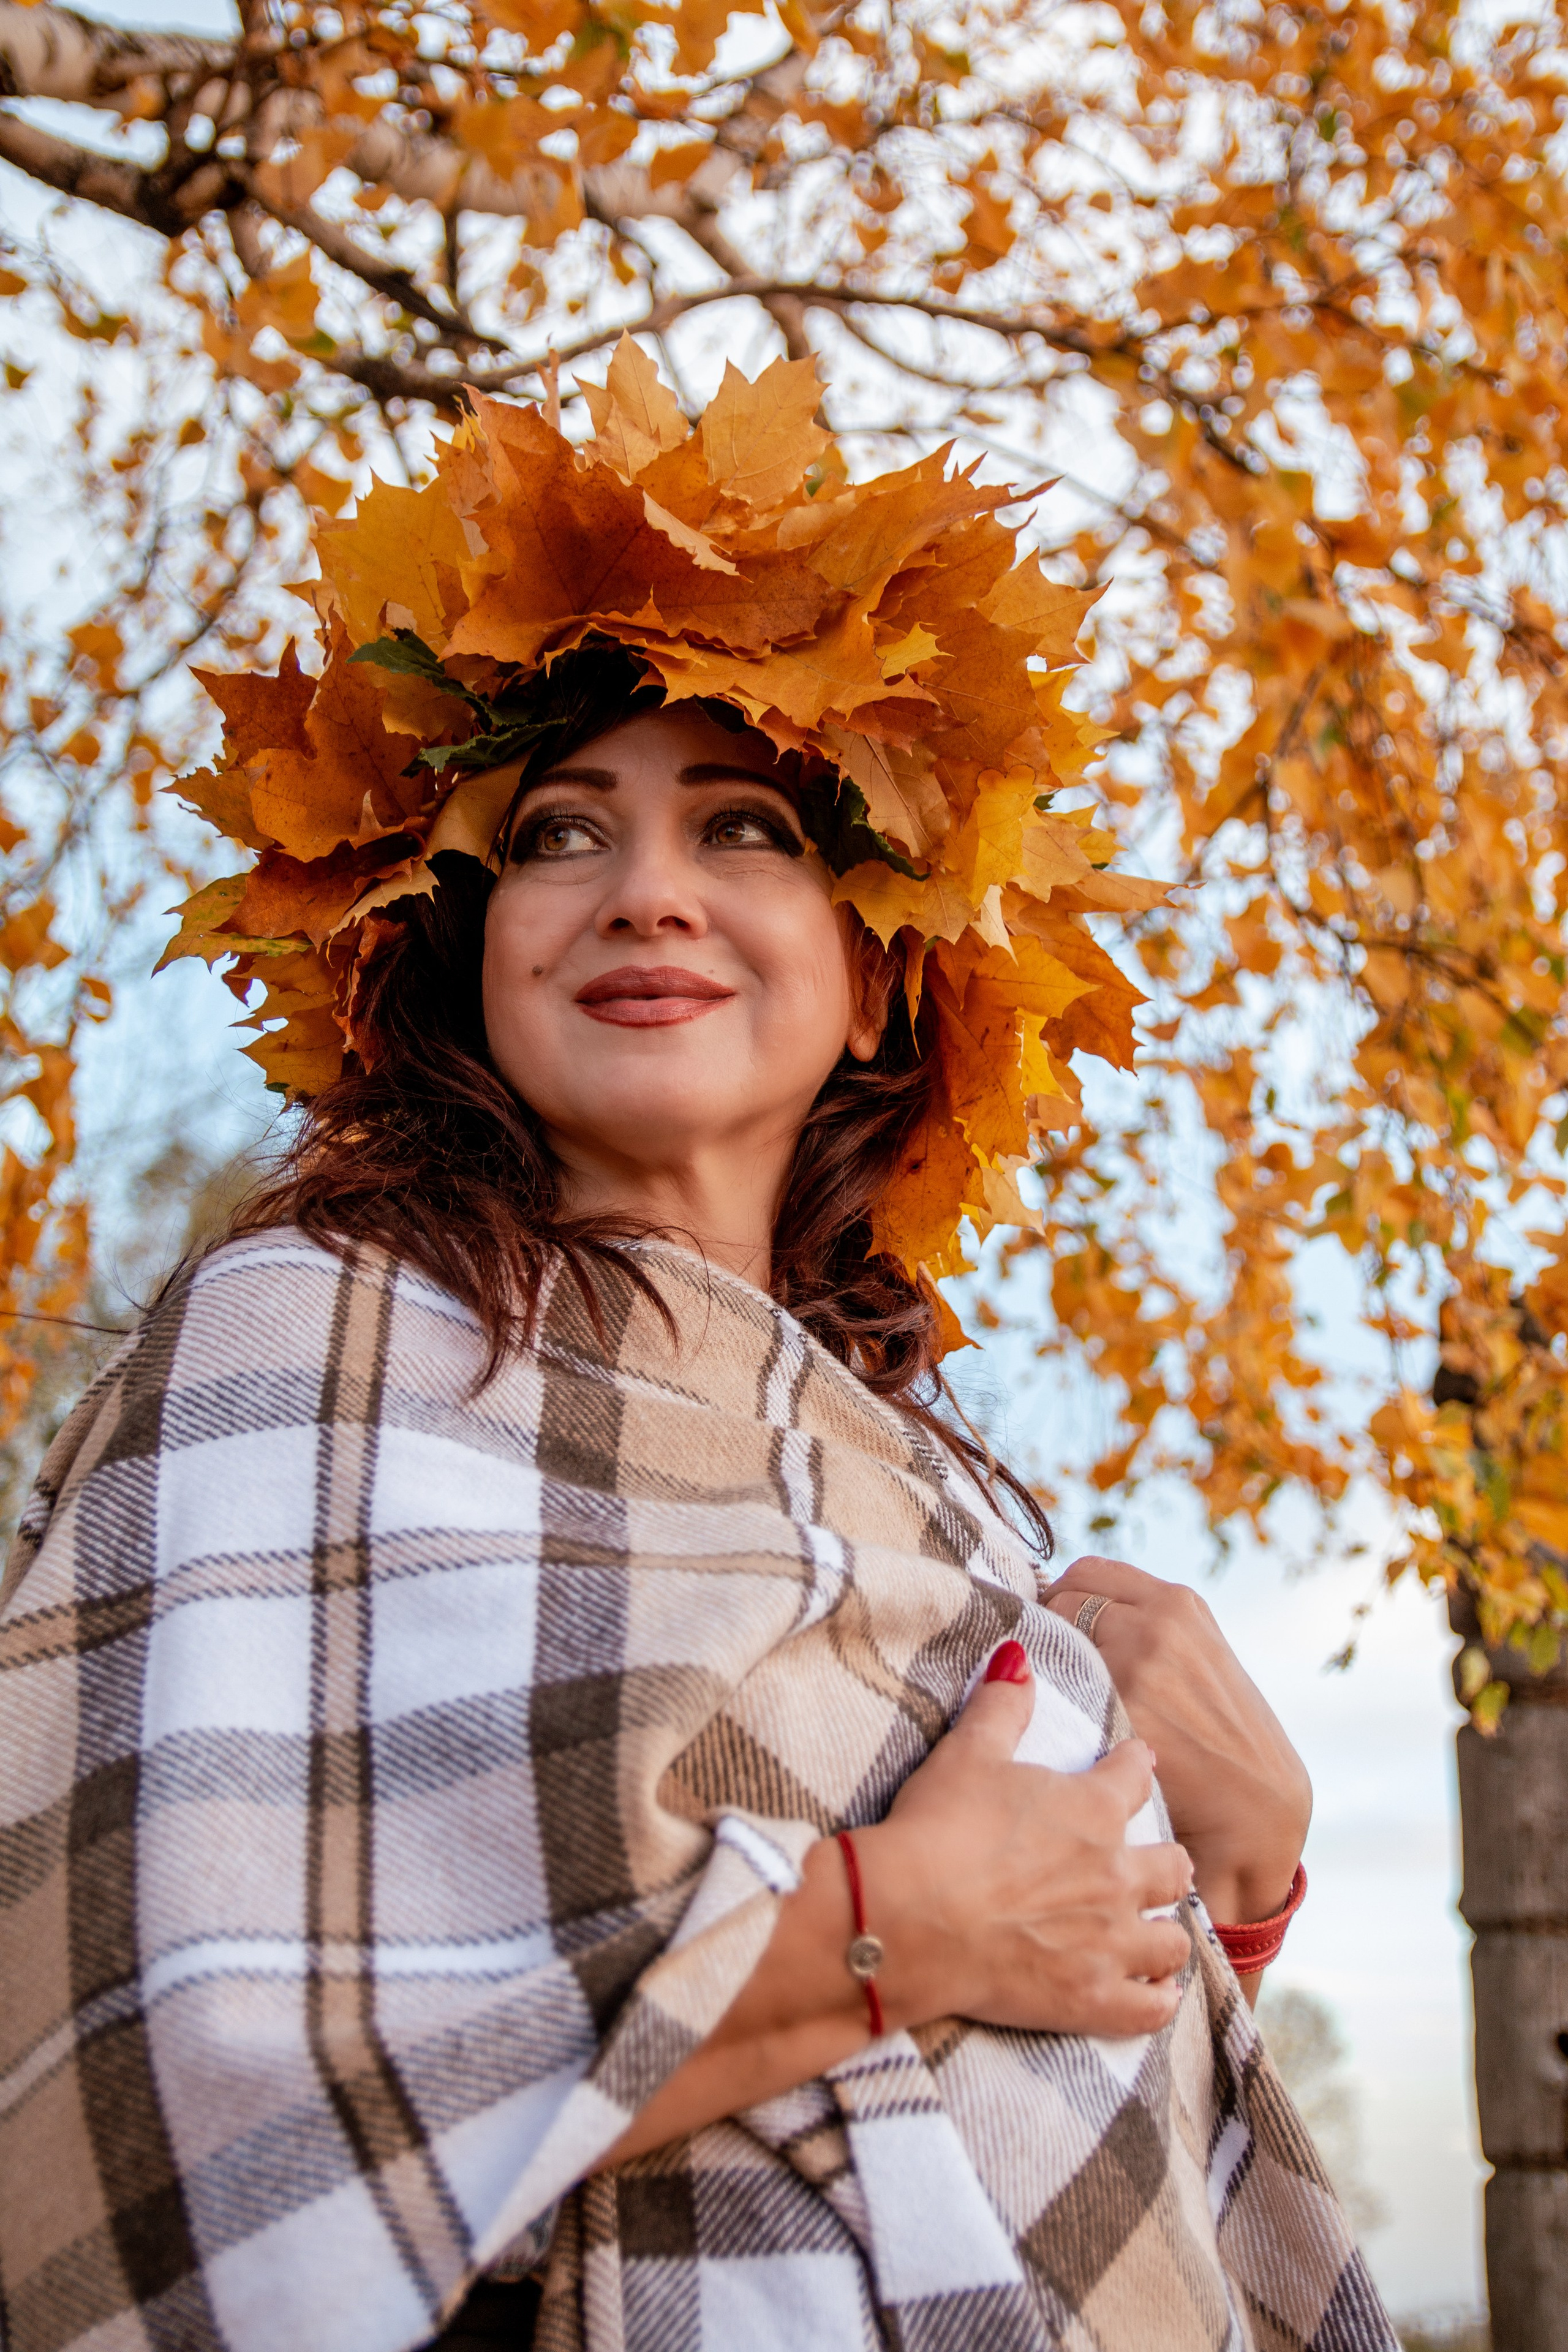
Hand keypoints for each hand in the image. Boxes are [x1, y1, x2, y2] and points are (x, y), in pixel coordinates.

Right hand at [860, 1642, 1193, 2038]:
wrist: (912, 1917)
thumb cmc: (939, 1828)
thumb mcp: (968, 1754)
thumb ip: (1001, 1705)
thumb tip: (1017, 1655)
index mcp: (1091, 1810)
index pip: (1134, 1776)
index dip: (1136, 1765)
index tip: (1137, 1761)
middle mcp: (1115, 1874)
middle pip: (1172, 1865)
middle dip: (1168, 1860)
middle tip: (1158, 1860)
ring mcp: (1110, 1941)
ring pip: (1172, 1939)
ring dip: (1166, 1933)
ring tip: (1157, 1932)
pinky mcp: (1092, 1999)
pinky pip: (1151, 2008)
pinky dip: (1156, 1999)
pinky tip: (1153, 1993)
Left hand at [1045, 1557, 1310, 1930]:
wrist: (1256, 1811)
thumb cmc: (1225, 1739)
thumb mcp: (1200, 1656)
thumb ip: (1147, 1624)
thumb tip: (1071, 1604)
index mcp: (1179, 1603)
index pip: (1086, 1573)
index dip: (1061, 1598)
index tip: (1054, 1628)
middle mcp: (1159, 1623)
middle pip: (1062, 1601)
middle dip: (1049, 1631)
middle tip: (1050, 1671)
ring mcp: (1138, 1665)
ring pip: (1053, 1645)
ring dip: (1045, 1669)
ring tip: (1055, 1702)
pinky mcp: (1120, 1713)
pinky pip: (1055, 1693)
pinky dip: (1045, 1706)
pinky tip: (1057, 1729)